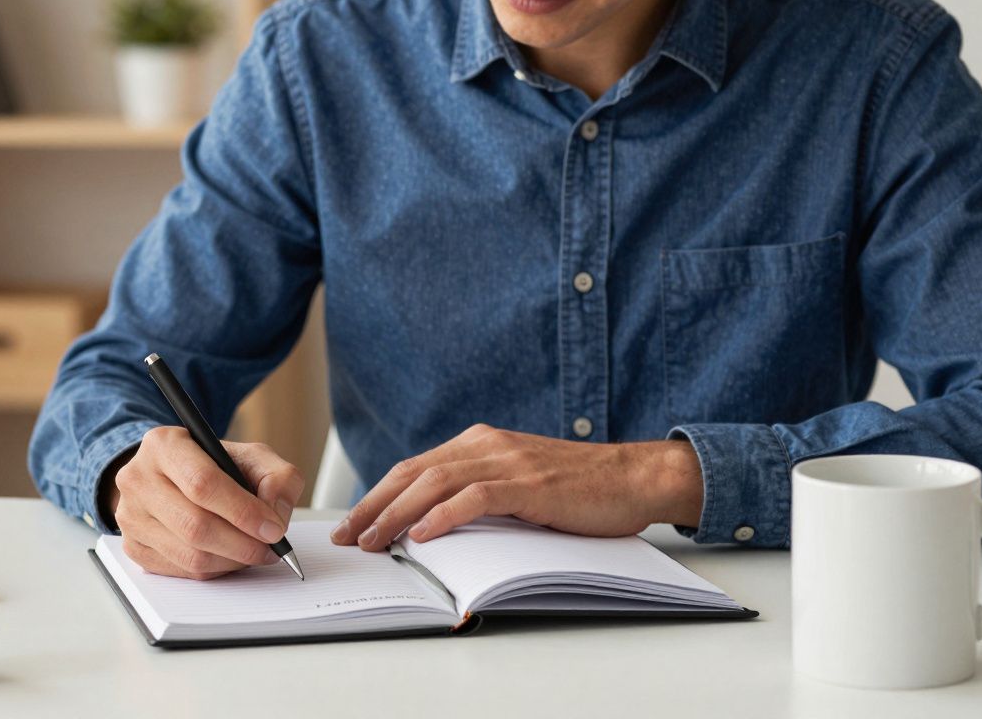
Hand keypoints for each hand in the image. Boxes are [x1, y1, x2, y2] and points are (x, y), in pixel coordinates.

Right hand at [112, 426, 303, 579]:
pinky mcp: (132, 546)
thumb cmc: (214, 466)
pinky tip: (229, 557)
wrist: (173, 478)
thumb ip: (278, 478)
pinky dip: (213, 570)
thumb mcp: (252, 456)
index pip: (203, 483)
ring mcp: (129, 515)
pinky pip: (180, 570)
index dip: (243, 511)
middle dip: (242, 544)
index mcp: (164, 445)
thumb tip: (276, 514)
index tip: (273, 529)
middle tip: (270, 548)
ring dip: (231, 561)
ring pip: (188, 554)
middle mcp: (138, 478)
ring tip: (255, 552)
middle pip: (194, 525)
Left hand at [330, 424, 702, 550]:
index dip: (378, 494)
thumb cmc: (580, 488)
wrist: (634, 477)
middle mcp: (487, 445)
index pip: (415, 467)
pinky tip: (421, 535)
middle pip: (413, 472)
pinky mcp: (530, 484)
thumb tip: (434, 525)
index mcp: (481, 443)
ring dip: (397, 514)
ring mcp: (508, 462)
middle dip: (373, 505)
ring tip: (374, 540)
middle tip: (347, 535)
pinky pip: (475, 496)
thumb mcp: (520, 484)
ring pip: (435, 483)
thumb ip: (481, 492)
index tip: (353, 521)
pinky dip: (443, 515)